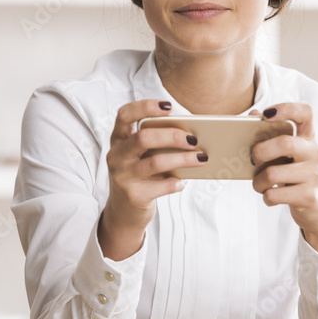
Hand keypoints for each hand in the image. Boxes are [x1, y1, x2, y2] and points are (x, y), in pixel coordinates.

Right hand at [98, 99, 206, 259]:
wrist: (124, 211)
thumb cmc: (141, 176)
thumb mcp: (142, 156)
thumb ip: (157, 143)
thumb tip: (192, 136)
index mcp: (118, 139)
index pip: (125, 114)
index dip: (145, 106)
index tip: (169, 106)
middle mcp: (116, 156)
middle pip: (143, 138)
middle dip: (172, 136)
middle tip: (194, 139)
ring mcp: (122, 176)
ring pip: (155, 162)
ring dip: (182, 159)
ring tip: (201, 158)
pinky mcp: (133, 196)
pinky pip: (161, 186)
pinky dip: (176, 182)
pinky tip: (183, 181)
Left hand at [250, 104, 317, 258]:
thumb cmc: (298, 180)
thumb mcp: (290, 158)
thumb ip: (273, 138)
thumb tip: (252, 114)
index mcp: (309, 140)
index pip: (305, 113)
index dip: (286, 108)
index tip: (266, 115)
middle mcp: (316, 153)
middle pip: (284, 143)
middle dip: (260, 152)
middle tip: (253, 160)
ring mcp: (315, 175)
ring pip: (273, 173)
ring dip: (258, 182)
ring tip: (260, 185)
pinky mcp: (311, 196)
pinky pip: (275, 194)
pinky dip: (266, 197)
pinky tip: (271, 197)